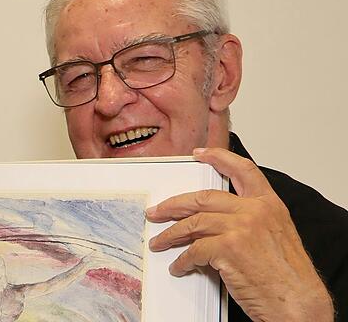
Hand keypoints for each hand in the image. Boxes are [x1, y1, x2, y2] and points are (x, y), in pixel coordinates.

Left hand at [146, 147, 332, 320]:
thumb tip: (215, 222)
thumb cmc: (288, 277)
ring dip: (171, 234)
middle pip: (203, 197)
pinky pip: (194, 250)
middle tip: (158, 211)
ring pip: (193, 222)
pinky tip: (179, 265)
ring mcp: (240, 228)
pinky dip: (182, 260)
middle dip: (175, 204)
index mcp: (268, 204)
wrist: (298, 303)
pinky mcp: (227, 248)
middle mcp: (254, 211)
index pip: (242, 169)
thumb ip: (250, 219)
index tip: (201, 154)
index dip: (219, 157)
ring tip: (160, 241)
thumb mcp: (276, 235)